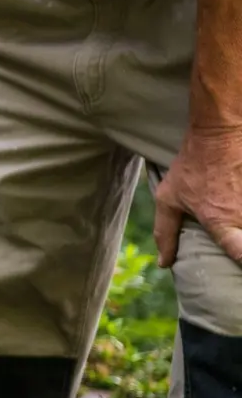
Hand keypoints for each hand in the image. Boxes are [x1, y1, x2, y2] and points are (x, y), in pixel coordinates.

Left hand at [154, 128, 241, 265]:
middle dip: (240, 244)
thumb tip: (164, 263)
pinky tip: (239, 197)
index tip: (238, 264)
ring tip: (233, 215)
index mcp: (220, 221)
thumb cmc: (191, 168)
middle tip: (231, 237)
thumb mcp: (168, 199)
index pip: (240, 253)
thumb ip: (165, 233)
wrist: (219, 134)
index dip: (241, 260)